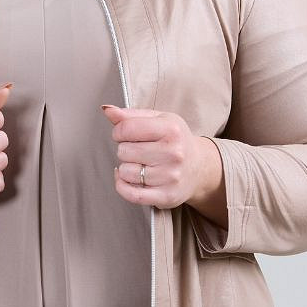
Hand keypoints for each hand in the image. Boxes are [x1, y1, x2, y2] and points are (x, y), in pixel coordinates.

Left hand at [100, 104, 223, 211]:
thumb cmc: (175, 140)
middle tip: (139, 151)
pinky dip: (122, 186)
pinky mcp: (166, 196)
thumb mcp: (158, 120)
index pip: (126, 128)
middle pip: (123, 151)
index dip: (119, 131)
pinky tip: (128, 178)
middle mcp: (173, 153)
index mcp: (171, 130)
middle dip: (125, 150)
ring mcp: (170, 176)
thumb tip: (107, 110)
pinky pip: (131, 194)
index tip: (126, 134)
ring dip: (126, 168)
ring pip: (125, 172)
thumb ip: (130, 115)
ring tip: (141, 164)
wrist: (199, 168)